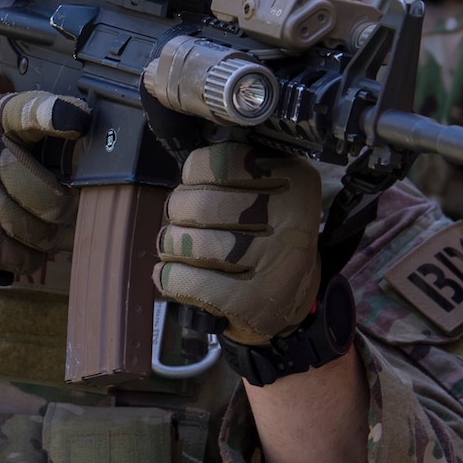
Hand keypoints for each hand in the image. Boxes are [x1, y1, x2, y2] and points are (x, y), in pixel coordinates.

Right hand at [0, 91, 87, 275]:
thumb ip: (27, 119)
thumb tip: (85, 128)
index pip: (29, 112)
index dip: (57, 115)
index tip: (78, 121)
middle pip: (53, 197)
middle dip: (66, 207)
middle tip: (66, 204)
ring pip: (43, 232)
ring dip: (52, 235)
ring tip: (47, 224)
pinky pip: (24, 257)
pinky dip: (29, 255)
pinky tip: (20, 240)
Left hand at [156, 142, 320, 344]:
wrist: (287, 298)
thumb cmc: (261, 235)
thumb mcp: (261, 192)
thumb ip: (225, 172)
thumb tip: (184, 174)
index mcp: (292, 180)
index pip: (219, 161)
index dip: (194, 177)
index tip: (200, 189)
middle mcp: (289, 217)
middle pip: (197, 204)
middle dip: (177, 214)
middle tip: (184, 225)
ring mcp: (273, 260)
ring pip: (186, 242)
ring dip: (171, 247)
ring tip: (181, 252)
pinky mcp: (251, 300)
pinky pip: (185, 280)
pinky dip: (170, 277)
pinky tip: (176, 277)